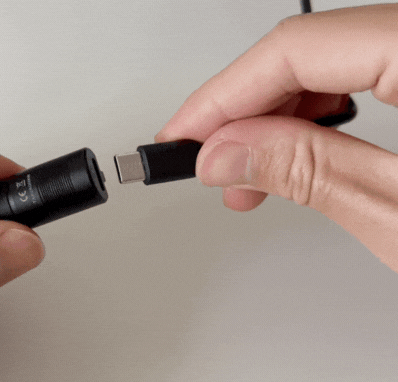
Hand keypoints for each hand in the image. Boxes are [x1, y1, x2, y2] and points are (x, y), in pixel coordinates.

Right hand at [156, 4, 397, 270]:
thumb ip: (311, 171)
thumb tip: (226, 154)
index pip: (296, 50)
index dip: (224, 96)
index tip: (182, 137)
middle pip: (305, 52)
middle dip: (243, 113)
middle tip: (204, 161)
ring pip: (325, 65)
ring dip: (272, 120)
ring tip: (242, 174)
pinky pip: (356, 79)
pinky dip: (312, 120)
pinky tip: (289, 155)